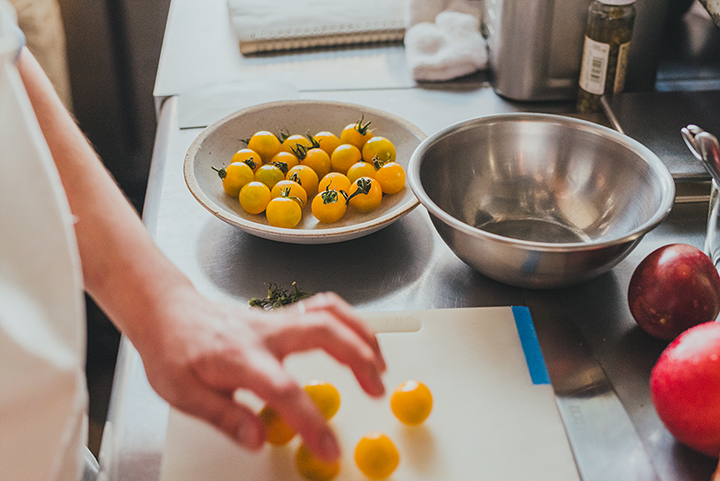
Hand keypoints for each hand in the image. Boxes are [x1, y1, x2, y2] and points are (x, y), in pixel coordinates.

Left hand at [136, 288, 385, 460]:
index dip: (311, 420)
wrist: (169, 313)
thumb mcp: (183, 394)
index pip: (283, 389)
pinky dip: (349, 320)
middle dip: (358, 359)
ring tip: (379, 364)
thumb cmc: (174, 351)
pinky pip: (324, 308)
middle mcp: (264, 333)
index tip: (328, 448)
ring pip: (329, 313)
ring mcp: (276, 319)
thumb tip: (258, 439)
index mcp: (239, 357)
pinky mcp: (283, 316)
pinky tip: (359, 339)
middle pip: (322, 333)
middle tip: (376, 390)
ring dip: (361, 335)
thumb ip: (224, 416)